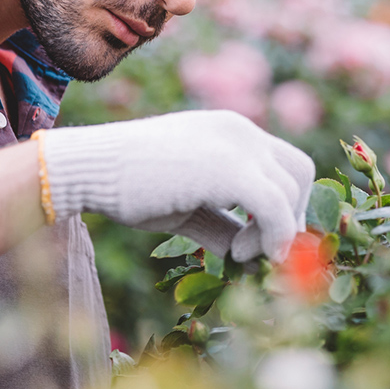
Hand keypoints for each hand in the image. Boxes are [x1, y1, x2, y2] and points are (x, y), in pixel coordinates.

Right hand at [37, 110, 314, 261]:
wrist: (88, 168)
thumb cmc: (129, 187)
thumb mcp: (188, 206)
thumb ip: (224, 224)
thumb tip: (250, 257)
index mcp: (232, 132)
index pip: (286, 164)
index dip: (288, 205)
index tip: (264, 240)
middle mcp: (241, 131)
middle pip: (300, 172)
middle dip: (293, 217)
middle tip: (264, 251)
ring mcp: (237, 145)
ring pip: (291, 192)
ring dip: (275, 233)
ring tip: (237, 254)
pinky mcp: (229, 168)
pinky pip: (276, 207)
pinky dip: (273, 237)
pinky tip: (241, 256)